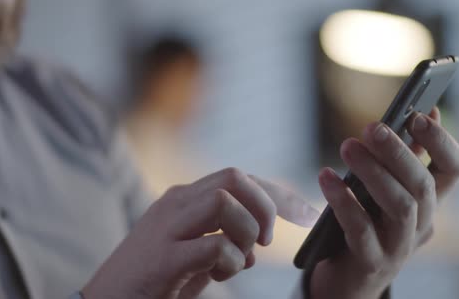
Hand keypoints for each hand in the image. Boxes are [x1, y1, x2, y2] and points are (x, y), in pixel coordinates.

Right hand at [82, 168, 318, 298]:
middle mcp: (175, 204)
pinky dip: (229, 262)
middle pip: (235, 177)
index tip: (308, 214)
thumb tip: (255, 250)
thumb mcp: (190, 255)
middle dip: (266, 206)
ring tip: (237, 261)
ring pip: (224, 201)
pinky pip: (213, 245)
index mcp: (183, 200)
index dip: (279, 194)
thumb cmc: (150, 281)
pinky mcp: (163, 258)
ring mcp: (166, 228)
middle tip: (268, 242)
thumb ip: (220, 243)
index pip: (240, 179)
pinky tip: (218, 276)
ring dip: (246, 233)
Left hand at [311, 108, 458, 298]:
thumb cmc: (364, 226)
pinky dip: (344, 200)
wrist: (346, 280)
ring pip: (400, 205)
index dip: (442, 141)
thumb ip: (401, 159)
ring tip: (347, 146)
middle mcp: (421, 225)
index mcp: (428, 203)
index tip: (419, 114)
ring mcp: (399, 247)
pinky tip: (326, 177)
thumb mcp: (384, 191)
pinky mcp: (372, 262)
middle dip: (399, 152)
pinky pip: (361, 228)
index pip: (455, 170)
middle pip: (424, 186)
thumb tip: (422, 111)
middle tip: (371, 126)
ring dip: (373, 172)